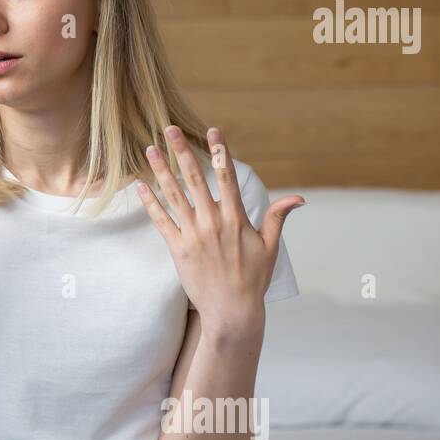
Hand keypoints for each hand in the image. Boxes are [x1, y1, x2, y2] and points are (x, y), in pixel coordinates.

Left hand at [135, 125, 303, 326]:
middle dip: (182, 151)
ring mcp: (194, 235)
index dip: (220, 152)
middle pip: (195, 178)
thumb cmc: (253, 280)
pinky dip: (150, 202)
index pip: (227, 176)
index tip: (212, 131)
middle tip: (170, 129)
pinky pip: (161, 221)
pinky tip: (140, 186)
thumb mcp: (270, 247)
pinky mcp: (178, 249)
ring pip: (174, 195)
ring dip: (161, 170)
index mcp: (236, 218)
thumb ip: (278, 218)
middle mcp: (213, 222)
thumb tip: (298, 198)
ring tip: (150, 149)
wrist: (232, 311)